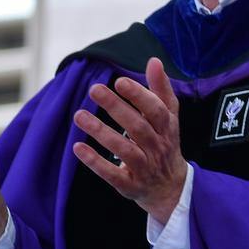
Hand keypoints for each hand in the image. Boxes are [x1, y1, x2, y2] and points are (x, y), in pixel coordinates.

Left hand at [71, 57, 187, 222]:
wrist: (170, 187)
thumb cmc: (164, 143)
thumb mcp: (168, 117)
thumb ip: (160, 89)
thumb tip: (154, 61)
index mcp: (167, 128)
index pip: (156, 110)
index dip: (139, 96)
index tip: (119, 81)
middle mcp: (157, 147)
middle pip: (138, 127)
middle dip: (116, 108)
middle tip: (94, 89)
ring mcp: (144, 167)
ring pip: (124, 150)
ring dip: (101, 132)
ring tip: (79, 115)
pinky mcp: (130, 185)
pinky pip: (113, 174)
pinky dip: (95, 162)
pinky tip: (78, 148)